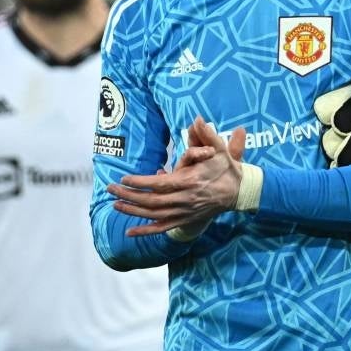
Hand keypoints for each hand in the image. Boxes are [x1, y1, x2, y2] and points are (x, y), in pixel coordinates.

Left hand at [108, 116, 245, 236]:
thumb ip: (207, 135)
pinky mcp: (185, 220)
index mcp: (190, 182)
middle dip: (129, 196)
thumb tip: (198, 119)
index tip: (124, 179)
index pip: (160, 184)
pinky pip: (162, 228)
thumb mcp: (220, 149)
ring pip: (154, 216)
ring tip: (115, 204)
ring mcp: (185, 212)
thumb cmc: (227, 168)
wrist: (240, 192)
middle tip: (110, 189)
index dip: (140, 183)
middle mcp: (185, 200)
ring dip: (133, 211)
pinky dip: (145, 231)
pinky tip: (129, 231)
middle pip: (152, 201)